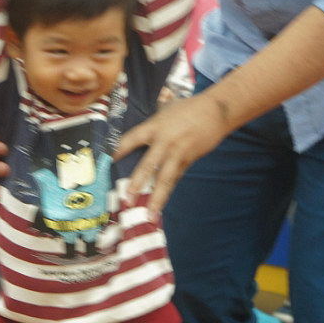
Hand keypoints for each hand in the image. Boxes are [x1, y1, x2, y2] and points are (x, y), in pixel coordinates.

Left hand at [114, 92, 231, 218]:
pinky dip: (168, 191)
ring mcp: (178, 153)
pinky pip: (176, 178)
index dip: (118, 150)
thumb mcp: (165, 110)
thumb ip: (152, 125)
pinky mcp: (189, 160)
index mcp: (154, 126)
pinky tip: (161, 205)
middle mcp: (165, 141)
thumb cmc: (188, 108)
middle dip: (137, 183)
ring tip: (150, 214)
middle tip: (127, 199)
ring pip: (165, 179)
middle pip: (148, 165)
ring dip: (157, 198)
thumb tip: (138, 136)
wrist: (216, 111)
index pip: (131, 139)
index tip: (107, 162)